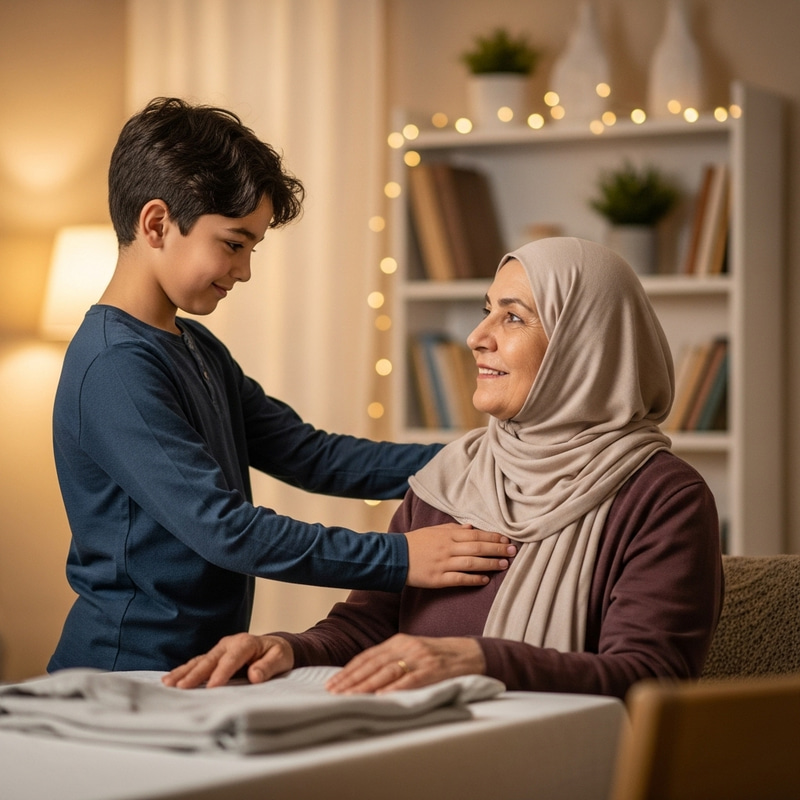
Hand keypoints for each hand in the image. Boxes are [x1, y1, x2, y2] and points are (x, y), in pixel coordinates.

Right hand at [161, 633, 293, 688]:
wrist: (276, 646)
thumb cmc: (279, 653)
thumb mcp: (280, 658)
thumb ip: (268, 666)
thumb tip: (255, 675)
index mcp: (246, 643)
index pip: (232, 659)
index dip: (221, 672)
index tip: (212, 687)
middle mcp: (230, 643)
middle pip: (210, 659)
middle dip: (195, 674)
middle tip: (181, 687)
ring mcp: (220, 649)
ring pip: (200, 660)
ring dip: (184, 672)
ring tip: (168, 683)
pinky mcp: (215, 656)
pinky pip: (198, 663)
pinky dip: (185, 671)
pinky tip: (171, 679)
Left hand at [325, 633, 485, 694]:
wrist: (471, 653)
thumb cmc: (438, 656)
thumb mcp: (412, 651)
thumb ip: (392, 659)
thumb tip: (364, 676)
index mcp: (399, 640)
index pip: (367, 656)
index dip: (349, 670)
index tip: (333, 683)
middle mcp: (406, 646)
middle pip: (372, 664)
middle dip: (351, 680)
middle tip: (333, 693)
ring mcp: (419, 657)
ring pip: (387, 672)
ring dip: (366, 685)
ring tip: (350, 697)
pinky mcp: (432, 669)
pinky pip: (410, 680)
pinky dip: (394, 689)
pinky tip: (381, 697)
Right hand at [405, 523, 515, 587]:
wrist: (395, 557)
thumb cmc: (415, 542)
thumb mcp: (433, 530)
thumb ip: (453, 528)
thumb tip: (473, 527)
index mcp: (447, 535)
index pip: (475, 535)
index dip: (492, 537)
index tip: (506, 539)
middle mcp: (447, 548)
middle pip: (477, 547)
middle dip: (497, 549)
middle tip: (513, 551)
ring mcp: (443, 563)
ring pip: (472, 562)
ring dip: (490, 563)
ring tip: (505, 565)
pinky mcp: (438, 579)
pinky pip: (460, 579)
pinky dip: (474, 579)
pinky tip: (486, 579)